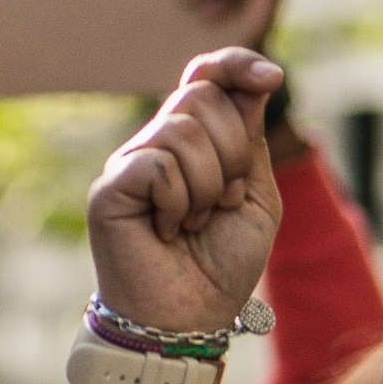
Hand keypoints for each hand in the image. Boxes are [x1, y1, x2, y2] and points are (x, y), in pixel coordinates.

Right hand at [87, 49, 283, 337]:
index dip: (236, 64)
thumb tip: (255, 80)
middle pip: (202, 95)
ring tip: (193, 222)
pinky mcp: (109, 188)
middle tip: (222, 201)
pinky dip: (178, 202)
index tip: (273, 78)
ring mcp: (129, 164)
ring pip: (182, 129)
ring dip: (206, 184)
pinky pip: (157, 164)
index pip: (206, 74)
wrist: (187, 318)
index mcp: (192, 140)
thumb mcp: (255, 192)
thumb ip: (251, 137)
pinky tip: (166, 232)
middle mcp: (156, 144)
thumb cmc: (221, 265)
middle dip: (231, 150)